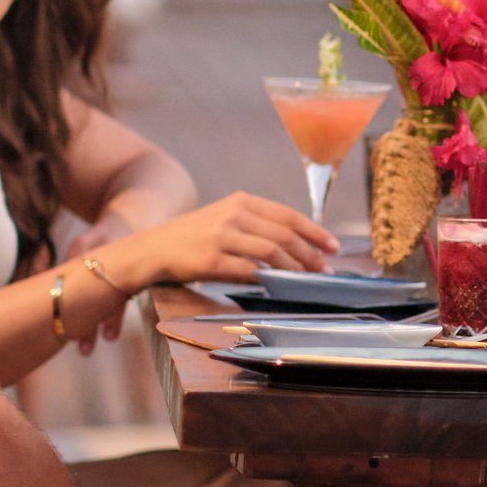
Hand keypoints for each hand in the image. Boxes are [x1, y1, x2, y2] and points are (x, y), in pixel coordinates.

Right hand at [107, 191, 339, 298]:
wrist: (152, 248)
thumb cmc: (193, 237)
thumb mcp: (225, 218)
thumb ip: (256, 226)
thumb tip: (296, 245)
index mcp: (241, 201)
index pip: (288, 215)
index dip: (315, 232)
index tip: (333, 246)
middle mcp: (233, 214)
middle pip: (284, 234)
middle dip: (310, 254)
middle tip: (325, 269)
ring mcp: (222, 236)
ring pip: (272, 252)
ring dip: (295, 268)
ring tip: (307, 280)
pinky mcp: (211, 260)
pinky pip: (249, 270)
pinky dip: (269, 279)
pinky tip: (280, 285)